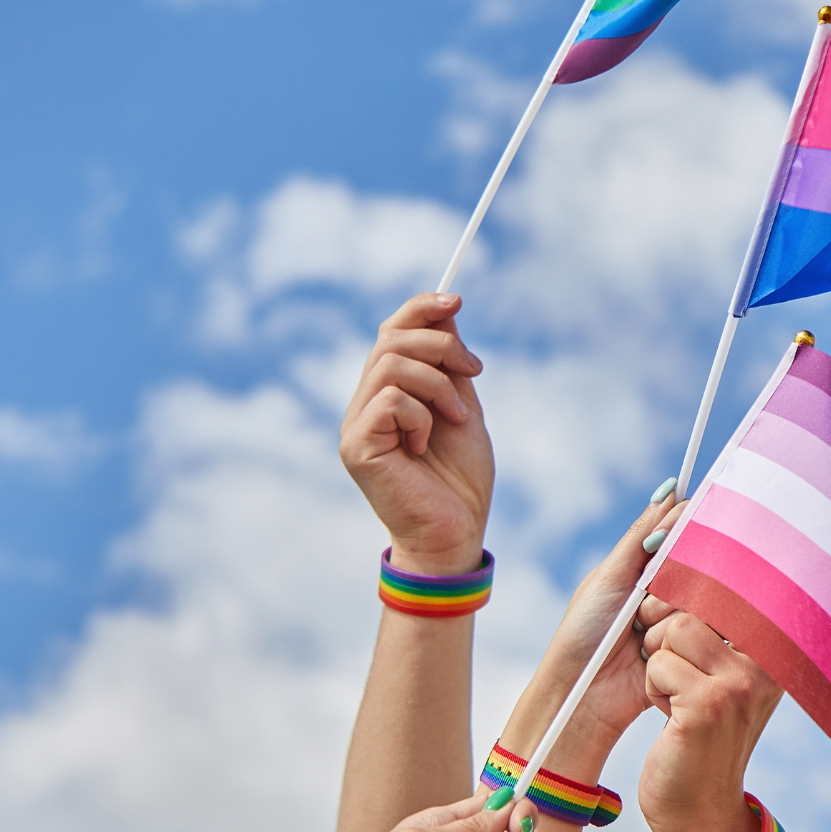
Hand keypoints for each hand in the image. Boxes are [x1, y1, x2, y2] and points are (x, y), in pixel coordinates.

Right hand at [340, 293, 492, 573]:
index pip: (391, 332)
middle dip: (440, 344)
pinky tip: (425, 445)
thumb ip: (449, 363)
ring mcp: (355, 425)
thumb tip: (446, 307)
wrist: (456, 531)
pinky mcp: (355, 446)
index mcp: (387, 392)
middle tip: (474, 369)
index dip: (420, 308)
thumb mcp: (461, 406)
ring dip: (437, 384)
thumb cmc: (460, 479)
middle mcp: (364, 404)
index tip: (457, 300)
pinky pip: (390, 400)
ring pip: (390, 364)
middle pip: (390, 339)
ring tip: (455, 416)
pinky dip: (421, 415)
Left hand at [495, 486, 686, 777]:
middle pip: (700, 568)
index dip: (690, 532)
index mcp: (649, 565)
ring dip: (668, 622)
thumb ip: (642, 536)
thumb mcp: (609, 578)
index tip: (676, 547)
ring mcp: (683, 620)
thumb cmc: (584, 633)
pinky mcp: (692, 652)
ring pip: (704, 603)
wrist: (583, 695)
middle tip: (639, 612)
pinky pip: (706, 637)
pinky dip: (677, 644)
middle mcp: (671, 589)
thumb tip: (670, 488)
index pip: (686, 533)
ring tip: (639, 640)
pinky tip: (651, 655)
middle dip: (668, 591)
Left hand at [636, 601, 782, 831]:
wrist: (696, 812)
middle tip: (674, 668)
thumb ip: (722, 624)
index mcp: (774, 649)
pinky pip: (659, 663)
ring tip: (677, 698)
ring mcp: (741, 683)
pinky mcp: (709, 704)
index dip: (696, 586)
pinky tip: (672, 719)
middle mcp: (767, 663)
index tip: (680, 611)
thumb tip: (694, 553)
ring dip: (658, 662)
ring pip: (673, 628)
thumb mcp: (723, 678)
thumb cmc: (696, 737)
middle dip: (666, 627)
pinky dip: (653, 687)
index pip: (735, 585)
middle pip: (696, 601)